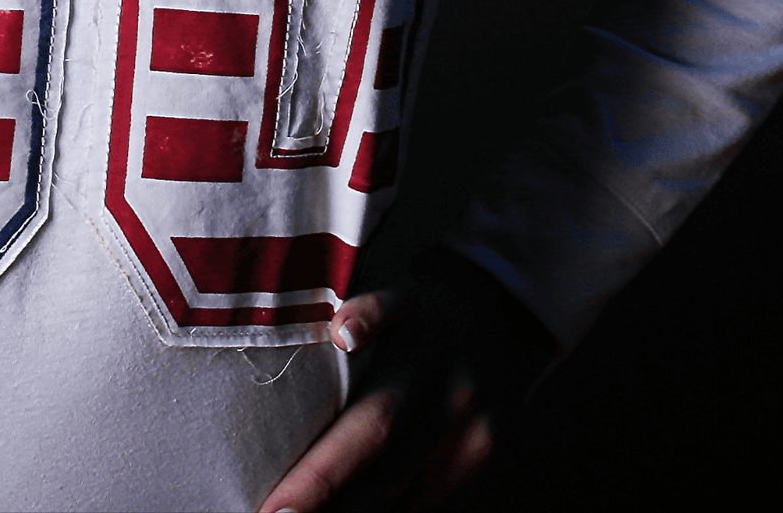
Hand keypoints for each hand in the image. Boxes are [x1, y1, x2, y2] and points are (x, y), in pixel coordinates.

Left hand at [257, 251, 559, 512]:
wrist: (509, 309)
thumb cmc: (427, 304)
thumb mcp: (399, 291)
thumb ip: (369, 310)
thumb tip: (341, 334)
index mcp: (425, 365)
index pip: (369, 429)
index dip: (321, 475)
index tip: (273, 508)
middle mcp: (454, 409)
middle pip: (386, 476)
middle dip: (327, 503)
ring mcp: (476, 441)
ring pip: (410, 495)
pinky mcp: (485, 458)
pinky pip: (430, 495)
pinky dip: (387, 508)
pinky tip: (344, 511)